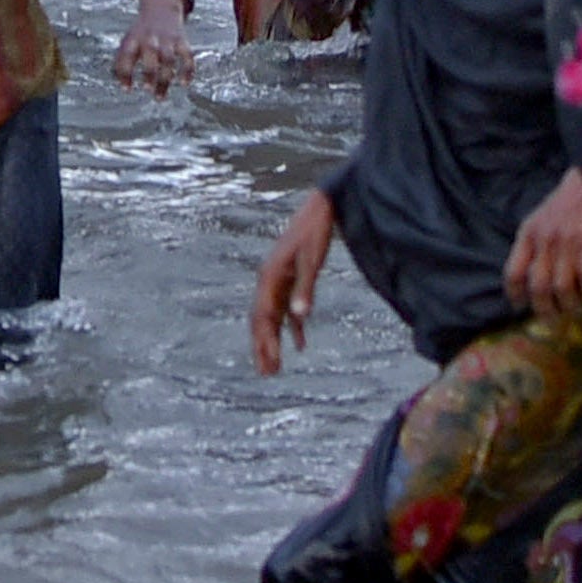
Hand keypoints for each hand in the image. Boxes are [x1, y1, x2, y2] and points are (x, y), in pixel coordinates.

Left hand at [109, 0, 190, 95]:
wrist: (161, 8)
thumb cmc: (141, 34)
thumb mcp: (127, 41)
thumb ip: (122, 62)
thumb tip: (125, 88)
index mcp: (134, 39)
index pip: (127, 56)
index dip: (125, 73)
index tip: (127, 90)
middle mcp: (150, 39)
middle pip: (151, 56)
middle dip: (150, 73)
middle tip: (147, 90)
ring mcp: (167, 39)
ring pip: (168, 60)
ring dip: (165, 78)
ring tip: (160, 97)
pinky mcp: (181, 41)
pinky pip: (187, 56)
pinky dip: (187, 70)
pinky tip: (184, 84)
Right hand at [248, 187, 336, 373]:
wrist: (320, 209)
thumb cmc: (315, 234)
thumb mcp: (312, 262)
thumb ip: (305, 289)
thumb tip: (300, 318)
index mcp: (270, 277)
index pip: (263, 317)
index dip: (265, 342)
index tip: (270, 364)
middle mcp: (269, 280)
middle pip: (261, 320)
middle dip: (263, 347)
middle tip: (267, 374)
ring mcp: (278, 280)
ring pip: (271, 317)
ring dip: (273, 341)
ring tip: (275, 367)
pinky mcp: (290, 279)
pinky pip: (286, 309)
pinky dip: (291, 327)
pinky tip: (300, 344)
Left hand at [506, 170, 581, 316]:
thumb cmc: (564, 203)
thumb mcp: (538, 220)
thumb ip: (531, 245)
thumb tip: (526, 279)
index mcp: (528, 234)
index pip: (513, 271)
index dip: (515, 294)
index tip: (519, 307)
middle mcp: (544, 239)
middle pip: (538, 286)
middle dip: (544, 310)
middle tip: (552, 322)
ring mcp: (567, 240)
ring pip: (563, 286)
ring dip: (569, 305)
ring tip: (574, 311)